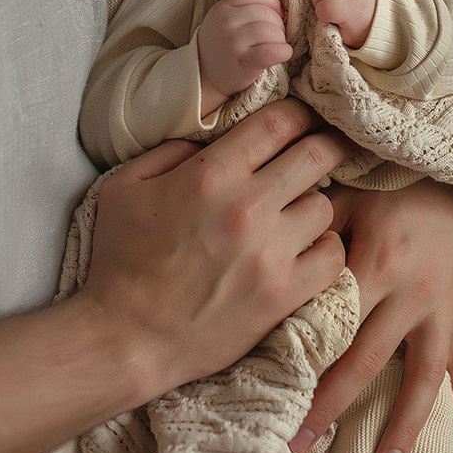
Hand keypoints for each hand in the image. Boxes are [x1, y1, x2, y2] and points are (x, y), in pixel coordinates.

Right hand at [82, 99, 351, 398]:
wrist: (124, 339)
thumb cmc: (120, 261)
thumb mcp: (125, 187)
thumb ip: (171, 150)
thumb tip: (213, 138)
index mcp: (210, 174)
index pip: (279, 122)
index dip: (300, 113)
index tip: (304, 118)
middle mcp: (246, 206)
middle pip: (317, 153)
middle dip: (326, 145)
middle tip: (329, 149)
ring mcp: (269, 252)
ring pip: (326, 205)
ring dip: (315, 204)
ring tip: (299, 213)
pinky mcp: (282, 294)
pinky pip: (332, 255)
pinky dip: (324, 249)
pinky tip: (306, 251)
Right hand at [197, 0, 292, 111]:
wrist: (204, 77)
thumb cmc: (221, 46)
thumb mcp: (223, 20)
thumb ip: (243, 8)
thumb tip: (280, 7)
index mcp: (221, 8)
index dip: (271, 2)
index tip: (277, 13)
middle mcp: (225, 22)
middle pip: (265, 12)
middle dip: (278, 23)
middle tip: (275, 35)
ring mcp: (233, 42)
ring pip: (271, 31)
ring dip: (281, 39)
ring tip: (276, 46)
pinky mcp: (243, 63)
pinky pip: (272, 51)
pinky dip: (284, 51)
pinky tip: (283, 54)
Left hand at [289, 178, 452, 452]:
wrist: (452, 161)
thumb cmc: (390, 177)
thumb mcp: (348, 195)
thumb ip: (313, 231)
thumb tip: (268, 263)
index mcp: (377, 262)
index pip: (333, 326)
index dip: (303, 364)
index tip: (273, 398)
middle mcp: (411, 292)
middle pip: (366, 364)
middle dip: (330, 408)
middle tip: (298, 445)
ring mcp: (442, 305)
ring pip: (424, 379)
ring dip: (403, 427)